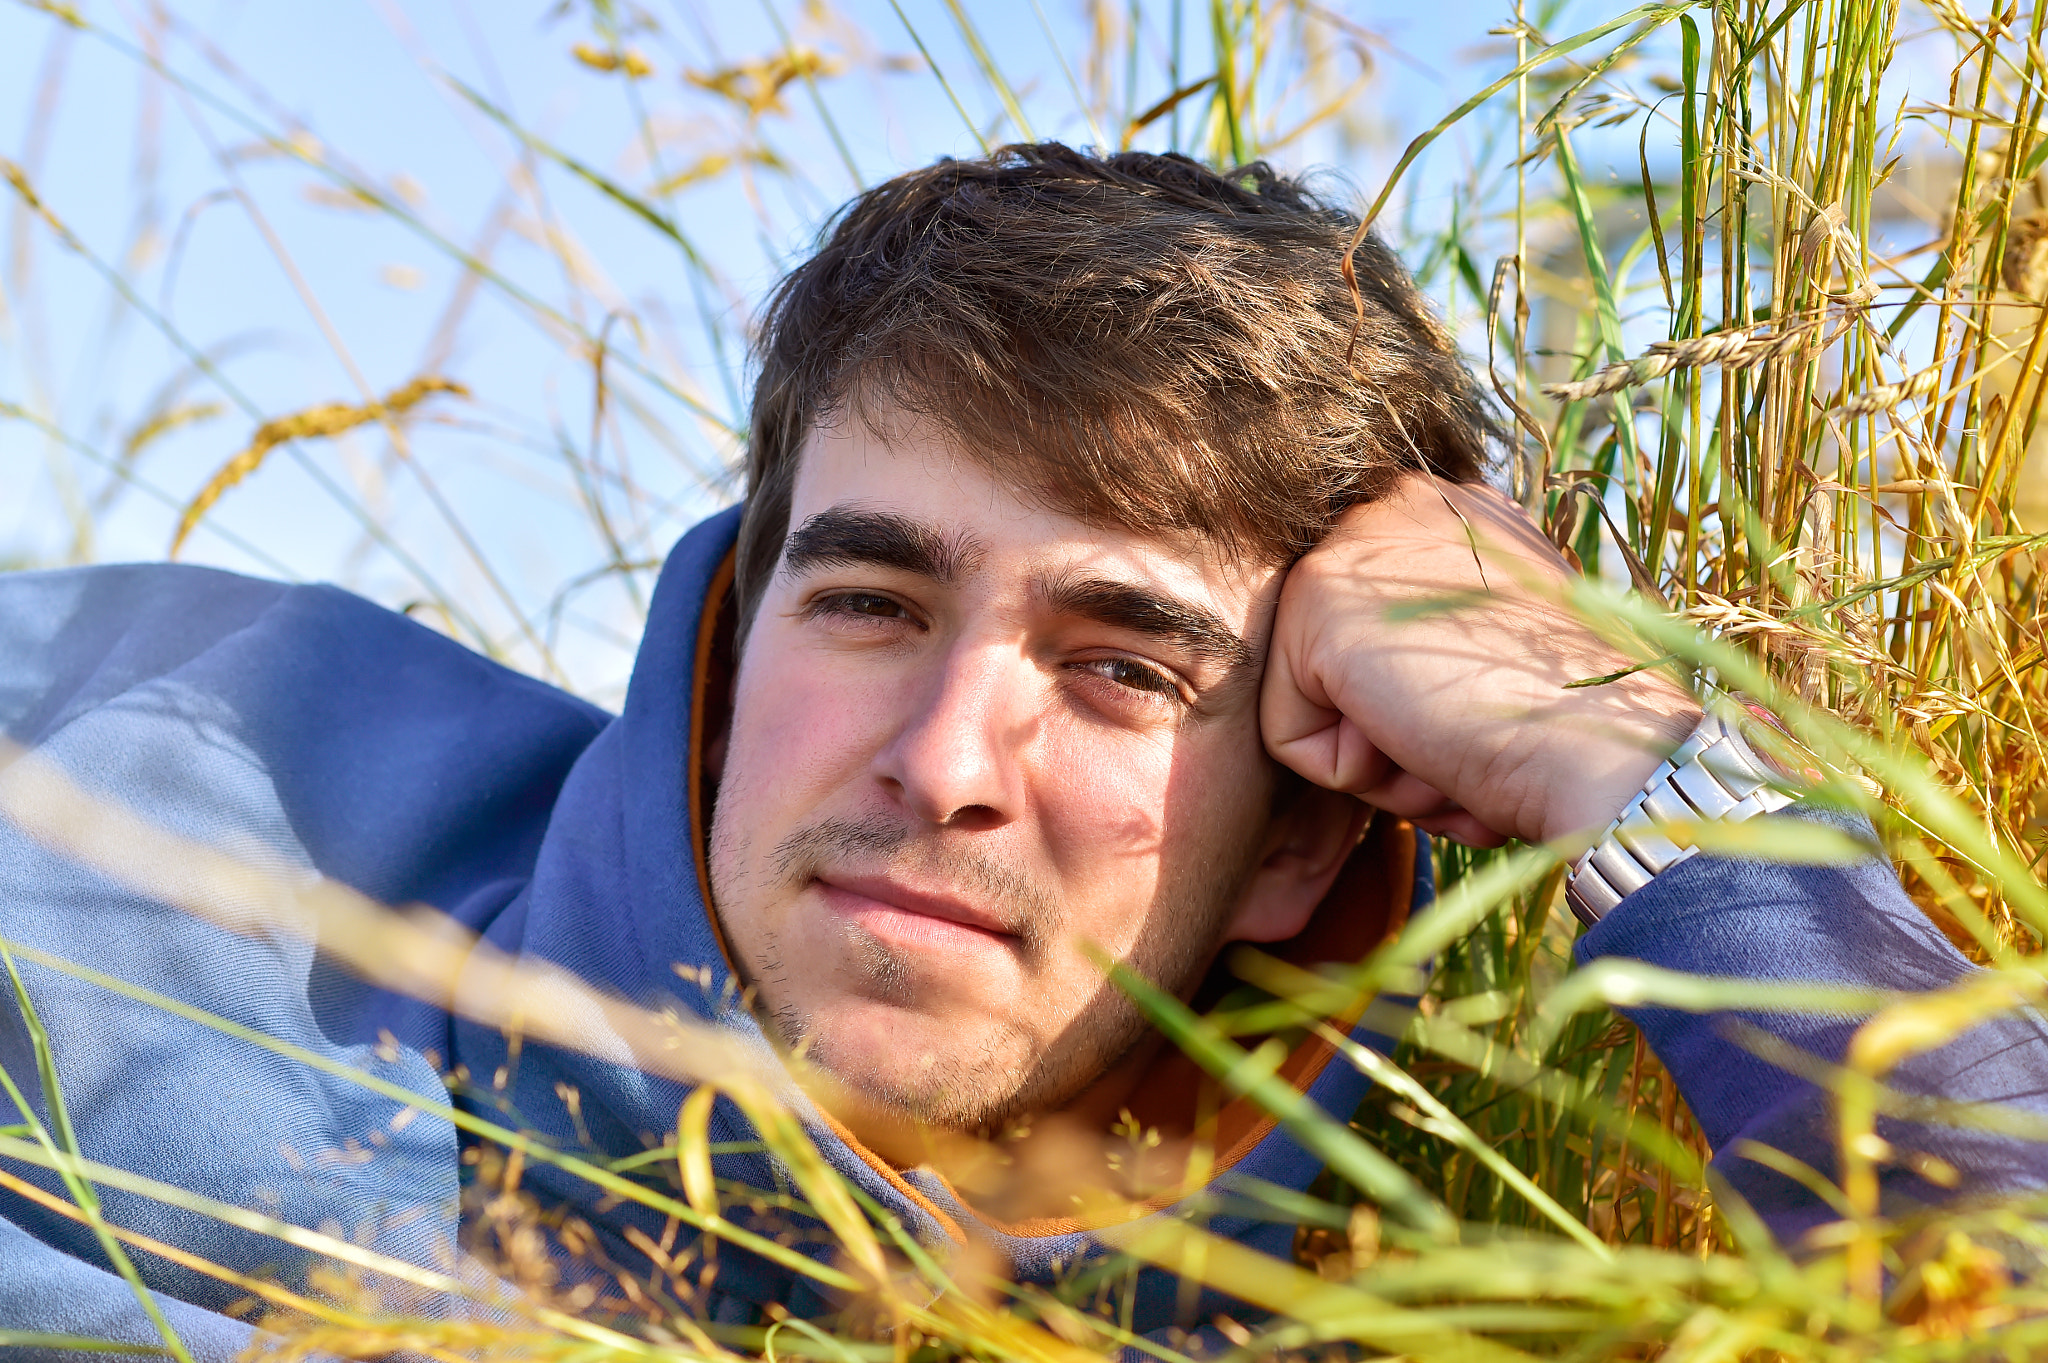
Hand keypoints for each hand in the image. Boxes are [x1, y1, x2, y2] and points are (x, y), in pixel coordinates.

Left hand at [1261, 475, 1701, 846]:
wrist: (1615, 750)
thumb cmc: (1581, 726)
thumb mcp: (1511, 650)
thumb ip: (1446, 635)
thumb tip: (1393, 679)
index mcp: (1452, 513)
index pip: (1375, 636)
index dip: (1425, 704)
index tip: (1495, 707)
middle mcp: (1398, 504)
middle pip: (1335, 665)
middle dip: (1396, 732)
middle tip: (1477, 734)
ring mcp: (1353, 543)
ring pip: (1312, 702)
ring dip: (1383, 762)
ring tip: (1459, 744)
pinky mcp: (1316, 601)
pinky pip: (1290, 736)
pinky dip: (1354, 776)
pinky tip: (1426, 745)